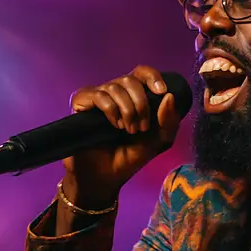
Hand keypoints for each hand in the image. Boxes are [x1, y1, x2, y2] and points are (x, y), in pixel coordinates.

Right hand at [62, 65, 181, 205]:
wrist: (104, 177)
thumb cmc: (129, 158)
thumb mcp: (158, 142)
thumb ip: (168, 122)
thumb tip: (169, 96)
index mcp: (133, 96)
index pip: (142, 73)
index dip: (153, 77)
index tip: (162, 91)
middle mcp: (115, 93)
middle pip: (130, 79)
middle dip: (141, 103)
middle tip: (141, 127)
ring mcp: (97, 97)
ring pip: (115, 87)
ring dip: (128, 110)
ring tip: (128, 130)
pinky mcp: (81, 104)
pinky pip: (98, 95)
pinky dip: (111, 109)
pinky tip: (114, 125)